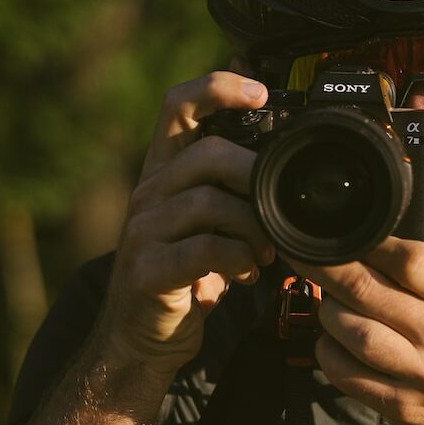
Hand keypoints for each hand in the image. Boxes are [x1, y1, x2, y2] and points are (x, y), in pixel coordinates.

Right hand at [96, 71, 274, 374]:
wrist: (143, 337)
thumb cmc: (187, 274)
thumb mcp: (210, 224)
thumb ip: (234, 190)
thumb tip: (281, 158)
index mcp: (164, 172)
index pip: (178, 106)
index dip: (218, 87)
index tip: (261, 92)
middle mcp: (149, 192)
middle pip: (207, 153)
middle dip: (256, 175)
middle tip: (280, 205)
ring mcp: (143, 230)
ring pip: (210, 201)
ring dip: (253, 226)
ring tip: (266, 251)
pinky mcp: (148, 269)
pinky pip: (205, 249)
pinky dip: (238, 258)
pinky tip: (247, 273)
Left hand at [288, 168, 423, 424]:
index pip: (409, 257)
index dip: (368, 241)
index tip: (344, 231)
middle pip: (368, 291)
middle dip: (326, 268)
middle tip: (303, 253)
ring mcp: (422, 374)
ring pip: (351, 331)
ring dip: (327, 312)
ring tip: (326, 300)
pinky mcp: (402, 407)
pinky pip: (346, 374)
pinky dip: (329, 354)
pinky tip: (331, 342)